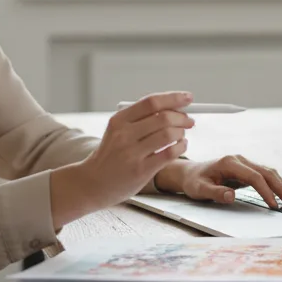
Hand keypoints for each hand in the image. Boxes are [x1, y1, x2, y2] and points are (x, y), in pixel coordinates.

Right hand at [50, 92, 194, 225]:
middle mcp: (123, 135)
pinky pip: (169, 153)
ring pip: (168, 134)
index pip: (151, 102)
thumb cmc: (112, 154)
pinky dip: (181, 147)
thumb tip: (175, 106)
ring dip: (181, 132)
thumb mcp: (118, 131)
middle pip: (163, 117)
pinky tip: (180, 146)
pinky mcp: (141, 171)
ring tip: (182, 135)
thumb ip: (141, 118)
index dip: (173, 98)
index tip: (188, 98)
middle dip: (182, 117)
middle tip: (189, 121)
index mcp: (119, 120)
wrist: (93, 183)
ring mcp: (132, 153)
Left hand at [161, 154, 281, 208]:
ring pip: (268, 172)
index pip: (254, 177)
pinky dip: (276, 184)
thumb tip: (231, 196)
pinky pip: (265, 175)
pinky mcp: (246, 169)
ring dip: (281, 185)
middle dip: (281, 187)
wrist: (190, 173)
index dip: (266, 191)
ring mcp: (244, 163)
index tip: (274, 205)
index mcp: (230, 162)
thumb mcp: (199, 190)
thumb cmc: (194, 182)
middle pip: (266, 172)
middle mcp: (239, 160)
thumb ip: (215, 193)